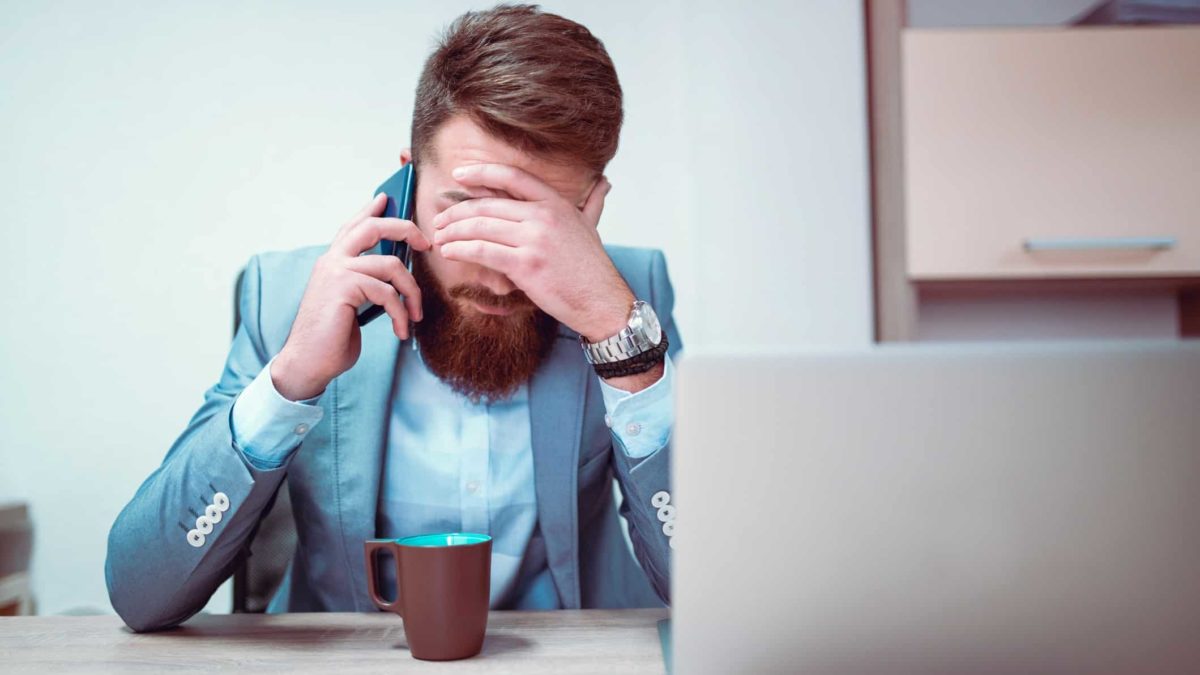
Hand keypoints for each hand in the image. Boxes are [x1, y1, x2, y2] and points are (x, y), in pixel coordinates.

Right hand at [272, 194, 430, 400]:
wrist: (308, 363)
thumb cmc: (332, 337)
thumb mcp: (352, 304)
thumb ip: (367, 283)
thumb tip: (396, 270)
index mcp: (332, 261)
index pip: (354, 225)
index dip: (371, 209)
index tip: (388, 198)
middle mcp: (332, 260)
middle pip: (373, 227)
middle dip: (406, 229)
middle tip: (427, 244)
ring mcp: (336, 272)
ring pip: (391, 265)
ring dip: (412, 292)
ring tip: (415, 315)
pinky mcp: (344, 289)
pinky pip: (387, 292)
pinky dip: (401, 314)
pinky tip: (401, 331)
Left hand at [430, 164, 633, 342]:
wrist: (602, 301)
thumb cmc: (593, 269)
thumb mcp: (591, 227)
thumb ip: (592, 203)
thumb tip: (604, 184)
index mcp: (556, 203)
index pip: (512, 177)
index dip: (481, 173)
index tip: (458, 174)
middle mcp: (544, 216)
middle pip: (487, 205)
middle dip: (456, 211)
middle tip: (439, 220)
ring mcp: (534, 239)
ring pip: (480, 227)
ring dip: (452, 231)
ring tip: (439, 238)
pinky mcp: (525, 265)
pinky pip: (482, 251)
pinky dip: (460, 249)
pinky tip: (449, 252)